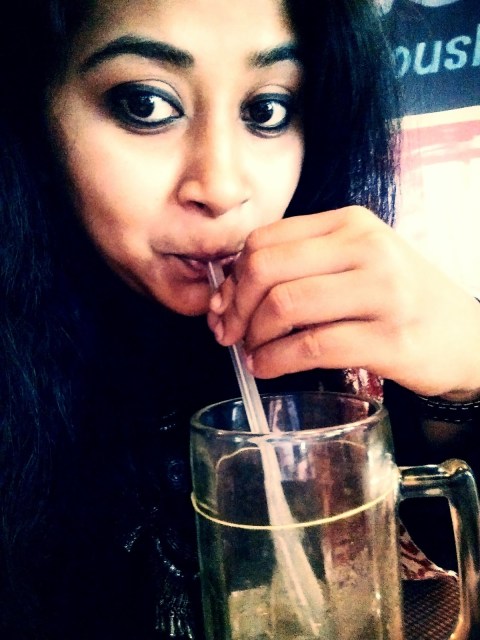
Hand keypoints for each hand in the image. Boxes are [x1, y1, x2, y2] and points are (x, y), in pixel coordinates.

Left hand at [207, 206, 479, 399]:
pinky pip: (311, 347)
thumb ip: (300, 268)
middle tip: (230, 332)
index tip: (225, 305)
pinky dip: (276, 361)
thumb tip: (229, 294)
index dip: (234, 276)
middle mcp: (367, 248)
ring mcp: (382, 292)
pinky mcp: (389, 338)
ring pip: (284, 306)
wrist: (467, 337)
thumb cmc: (401, 299)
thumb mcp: (357, 264)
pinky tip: (268, 367)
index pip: (266, 239)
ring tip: (252, 352)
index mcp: (351, 223)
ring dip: (254, 336)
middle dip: (236, 306)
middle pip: (267, 268)